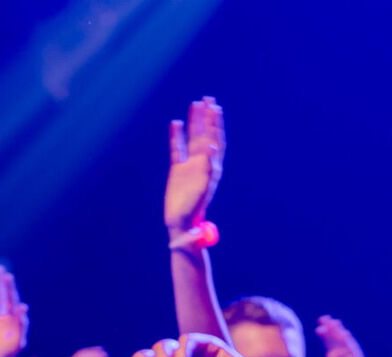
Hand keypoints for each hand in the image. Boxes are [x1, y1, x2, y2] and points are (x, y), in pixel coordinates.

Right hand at [165, 96, 224, 235]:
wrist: (182, 222)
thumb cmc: (194, 208)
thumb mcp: (203, 187)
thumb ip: (208, 168)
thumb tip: (212, 148)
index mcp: (212, 167)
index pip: (216, 139)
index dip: (216, 124)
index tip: (215, 107)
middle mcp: (203, 163)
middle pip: (206, 134)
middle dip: (207, 117)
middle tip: (208, 98)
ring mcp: (190, 166)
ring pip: (192, 138)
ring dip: (195, 122)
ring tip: (195, 104)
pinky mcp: (177, 170)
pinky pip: (177, 149)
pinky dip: (176, 136)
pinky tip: (175, 123)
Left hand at [302, 316, 379, 356]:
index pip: (330, 350)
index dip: (325, 338)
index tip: (318, 328)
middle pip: (338, 344)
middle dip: (332, 331)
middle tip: (324, 318)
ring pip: (347, 347)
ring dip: (340, 335)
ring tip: (333, 323)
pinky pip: (356, 356)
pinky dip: (350, 345)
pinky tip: (344, 336)